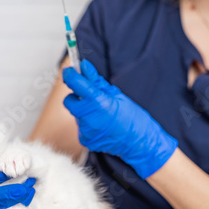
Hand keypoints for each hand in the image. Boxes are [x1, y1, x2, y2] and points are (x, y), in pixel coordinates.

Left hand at [62, 60, 177, 177]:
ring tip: (100, 114)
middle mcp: (89, 118)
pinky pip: (80, 126)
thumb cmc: (132, 117)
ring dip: (84, 111)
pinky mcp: (85, 140)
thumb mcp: (116, 94)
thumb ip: (96, 81)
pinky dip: (87, 123)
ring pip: (76, 114)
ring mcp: (86, 131)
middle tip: (89, 96)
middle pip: (69, 101)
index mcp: (99, 103)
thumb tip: (84, 66)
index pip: (76, 84)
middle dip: (75, 96)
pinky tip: (100, 125)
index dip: (70, 75)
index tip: (69, 71)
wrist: (140, 142)